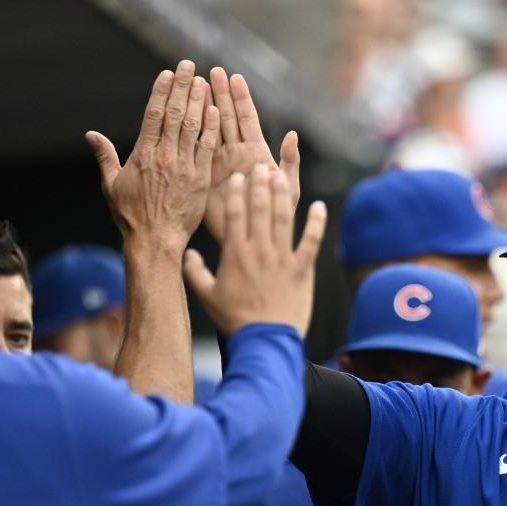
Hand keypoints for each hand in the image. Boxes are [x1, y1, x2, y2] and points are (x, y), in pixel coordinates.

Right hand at [87, 60, 218, 251]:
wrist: (155, 240)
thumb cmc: (131, 215)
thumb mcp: (112, 185)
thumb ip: (105, 156)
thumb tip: (91, 135)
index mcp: (143, 154)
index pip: (153, 114)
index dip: (161, 91)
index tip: (168, 73)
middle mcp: (164, 156)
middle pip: (174, 114)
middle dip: (182, 87)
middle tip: (189, 66)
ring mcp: (184, 167)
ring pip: (192, 127)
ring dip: (198, 101)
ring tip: (203, 81)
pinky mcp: (200, 179)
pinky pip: (206, 149)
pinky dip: (210, 129)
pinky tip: (215, 110)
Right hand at [184, 165, 324, 336]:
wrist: (265, 340)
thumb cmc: (236, 320)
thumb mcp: (207, 296)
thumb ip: (194, 273)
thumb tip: (186, 254)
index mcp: (235, 254)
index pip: (233, 215)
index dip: (235, 193)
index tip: (236, 176)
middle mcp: (259, 251)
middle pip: (259, 210)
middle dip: (259, 185)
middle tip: (259, 165)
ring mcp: (282, 259)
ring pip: (283, 219)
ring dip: (282, 195)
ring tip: (281, 175)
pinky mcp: (302, 270)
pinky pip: (311, 242)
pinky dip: (316, 224)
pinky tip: (319, 206)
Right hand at [204, 67, 299, 242]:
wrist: (254, 239)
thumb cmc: (276, 215)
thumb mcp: (287, 190)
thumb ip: (290, 163)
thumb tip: (291, 135)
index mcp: (257, 153)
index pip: (247, 120)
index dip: (241, 98)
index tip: (234, 77)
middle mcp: (237, 154)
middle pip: (228, 118)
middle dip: (220, 94)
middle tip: (212, 71)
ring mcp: (220, 163)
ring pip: (212, 129)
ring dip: (206, 106)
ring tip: (197, 83)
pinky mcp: (207, 175)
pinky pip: (199, 151)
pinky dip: (194, 132)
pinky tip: (187, 114)